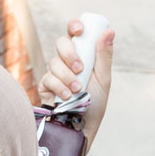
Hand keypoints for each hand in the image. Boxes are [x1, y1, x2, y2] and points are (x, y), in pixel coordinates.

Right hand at [34, 17, 114, 142]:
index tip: (79, 31)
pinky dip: (59, 87)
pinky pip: (47, 78)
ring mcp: (54, 73)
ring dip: (67, 76)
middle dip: (70, 54)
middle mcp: (66, 61)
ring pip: (54, 62)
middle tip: (80, 68)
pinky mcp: (44, 87)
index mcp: (82, 55)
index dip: (74, 26)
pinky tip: (66, 96)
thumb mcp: (103, 80)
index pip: (74, 33)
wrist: (81, 129)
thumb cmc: (95, 104)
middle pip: (61, 43)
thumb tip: (109, 31)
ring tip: (77, 90)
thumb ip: (104, 56)